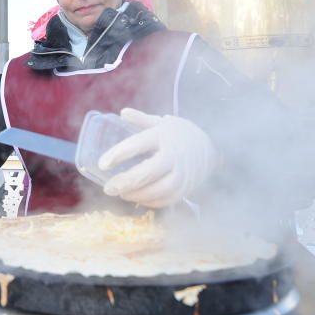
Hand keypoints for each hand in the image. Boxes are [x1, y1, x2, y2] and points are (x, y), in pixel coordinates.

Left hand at [98, 108, 216, 207]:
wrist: (211, 147)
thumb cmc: (180, 134)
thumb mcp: (162, 122)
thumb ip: (142, 119)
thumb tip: (123, 112)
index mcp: (162, 135)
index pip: (137, 145)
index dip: (117, 155)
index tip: (102, 164)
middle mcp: (174, 154)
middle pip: (147, 172)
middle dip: (124, 182)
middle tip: (108, 188)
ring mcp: (183, 173)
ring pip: (157, 190)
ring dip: (137, 195)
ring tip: (121, 194)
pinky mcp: (187, 188)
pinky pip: (167, 200)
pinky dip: (150, 202)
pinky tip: (138, 199)